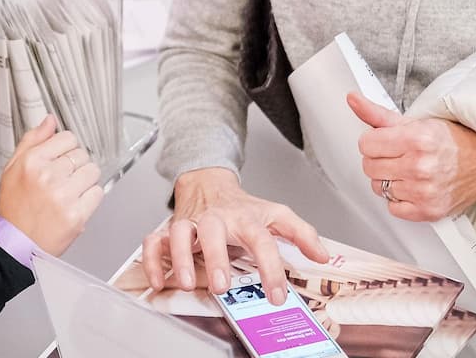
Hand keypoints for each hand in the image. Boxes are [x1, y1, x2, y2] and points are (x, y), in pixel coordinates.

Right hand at [0, 116, 103, 256]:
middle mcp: (48, 176)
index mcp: (32, 162)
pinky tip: (74, 204)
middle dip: (75, 166)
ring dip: (85, 180)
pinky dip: (90, 198)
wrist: (17, 245)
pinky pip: (98, 193)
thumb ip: (32, 141)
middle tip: (62, 180)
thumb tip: (50, 121)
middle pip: (82, 154)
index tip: (60, 160)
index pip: (67, 138)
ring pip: (93, 171)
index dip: (66, 149)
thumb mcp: (13, 169)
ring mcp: (63, 195)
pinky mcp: (77, 214)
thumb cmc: (15, 209)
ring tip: (69, 192)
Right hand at [147, 167, 329, 305]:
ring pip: (180, 234)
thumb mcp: (276, 214)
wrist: (209, 182)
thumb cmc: (242, 206)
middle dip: (216, 259)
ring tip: (184, 282)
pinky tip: (159, 280)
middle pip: (214, 233)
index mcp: (245, 218)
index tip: (277, 294)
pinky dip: (153, 259)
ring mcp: (191, 223)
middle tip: (221, 285)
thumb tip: (322, 254)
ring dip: (180, 257)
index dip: (271, 268)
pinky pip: (154, 242)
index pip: (261, 241)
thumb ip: (301, 233)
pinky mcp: (170, 229)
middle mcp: (217, 220)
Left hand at [350, 92, 475, 222]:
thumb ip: (379, 114)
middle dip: (380, 159)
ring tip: (408, 170)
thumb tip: (352, 99)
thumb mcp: (417, 121)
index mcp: (417, 139)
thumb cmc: (454, 140)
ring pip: (378, 188)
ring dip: (389, 179)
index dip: (374, 141)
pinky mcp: (428, 211)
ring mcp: (424, 192)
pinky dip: (399, 198)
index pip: (366, 144)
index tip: (386, 141)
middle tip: (399, 154)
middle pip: (369, 167)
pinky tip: (413, 186)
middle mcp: (420, 167)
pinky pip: (392, 207)